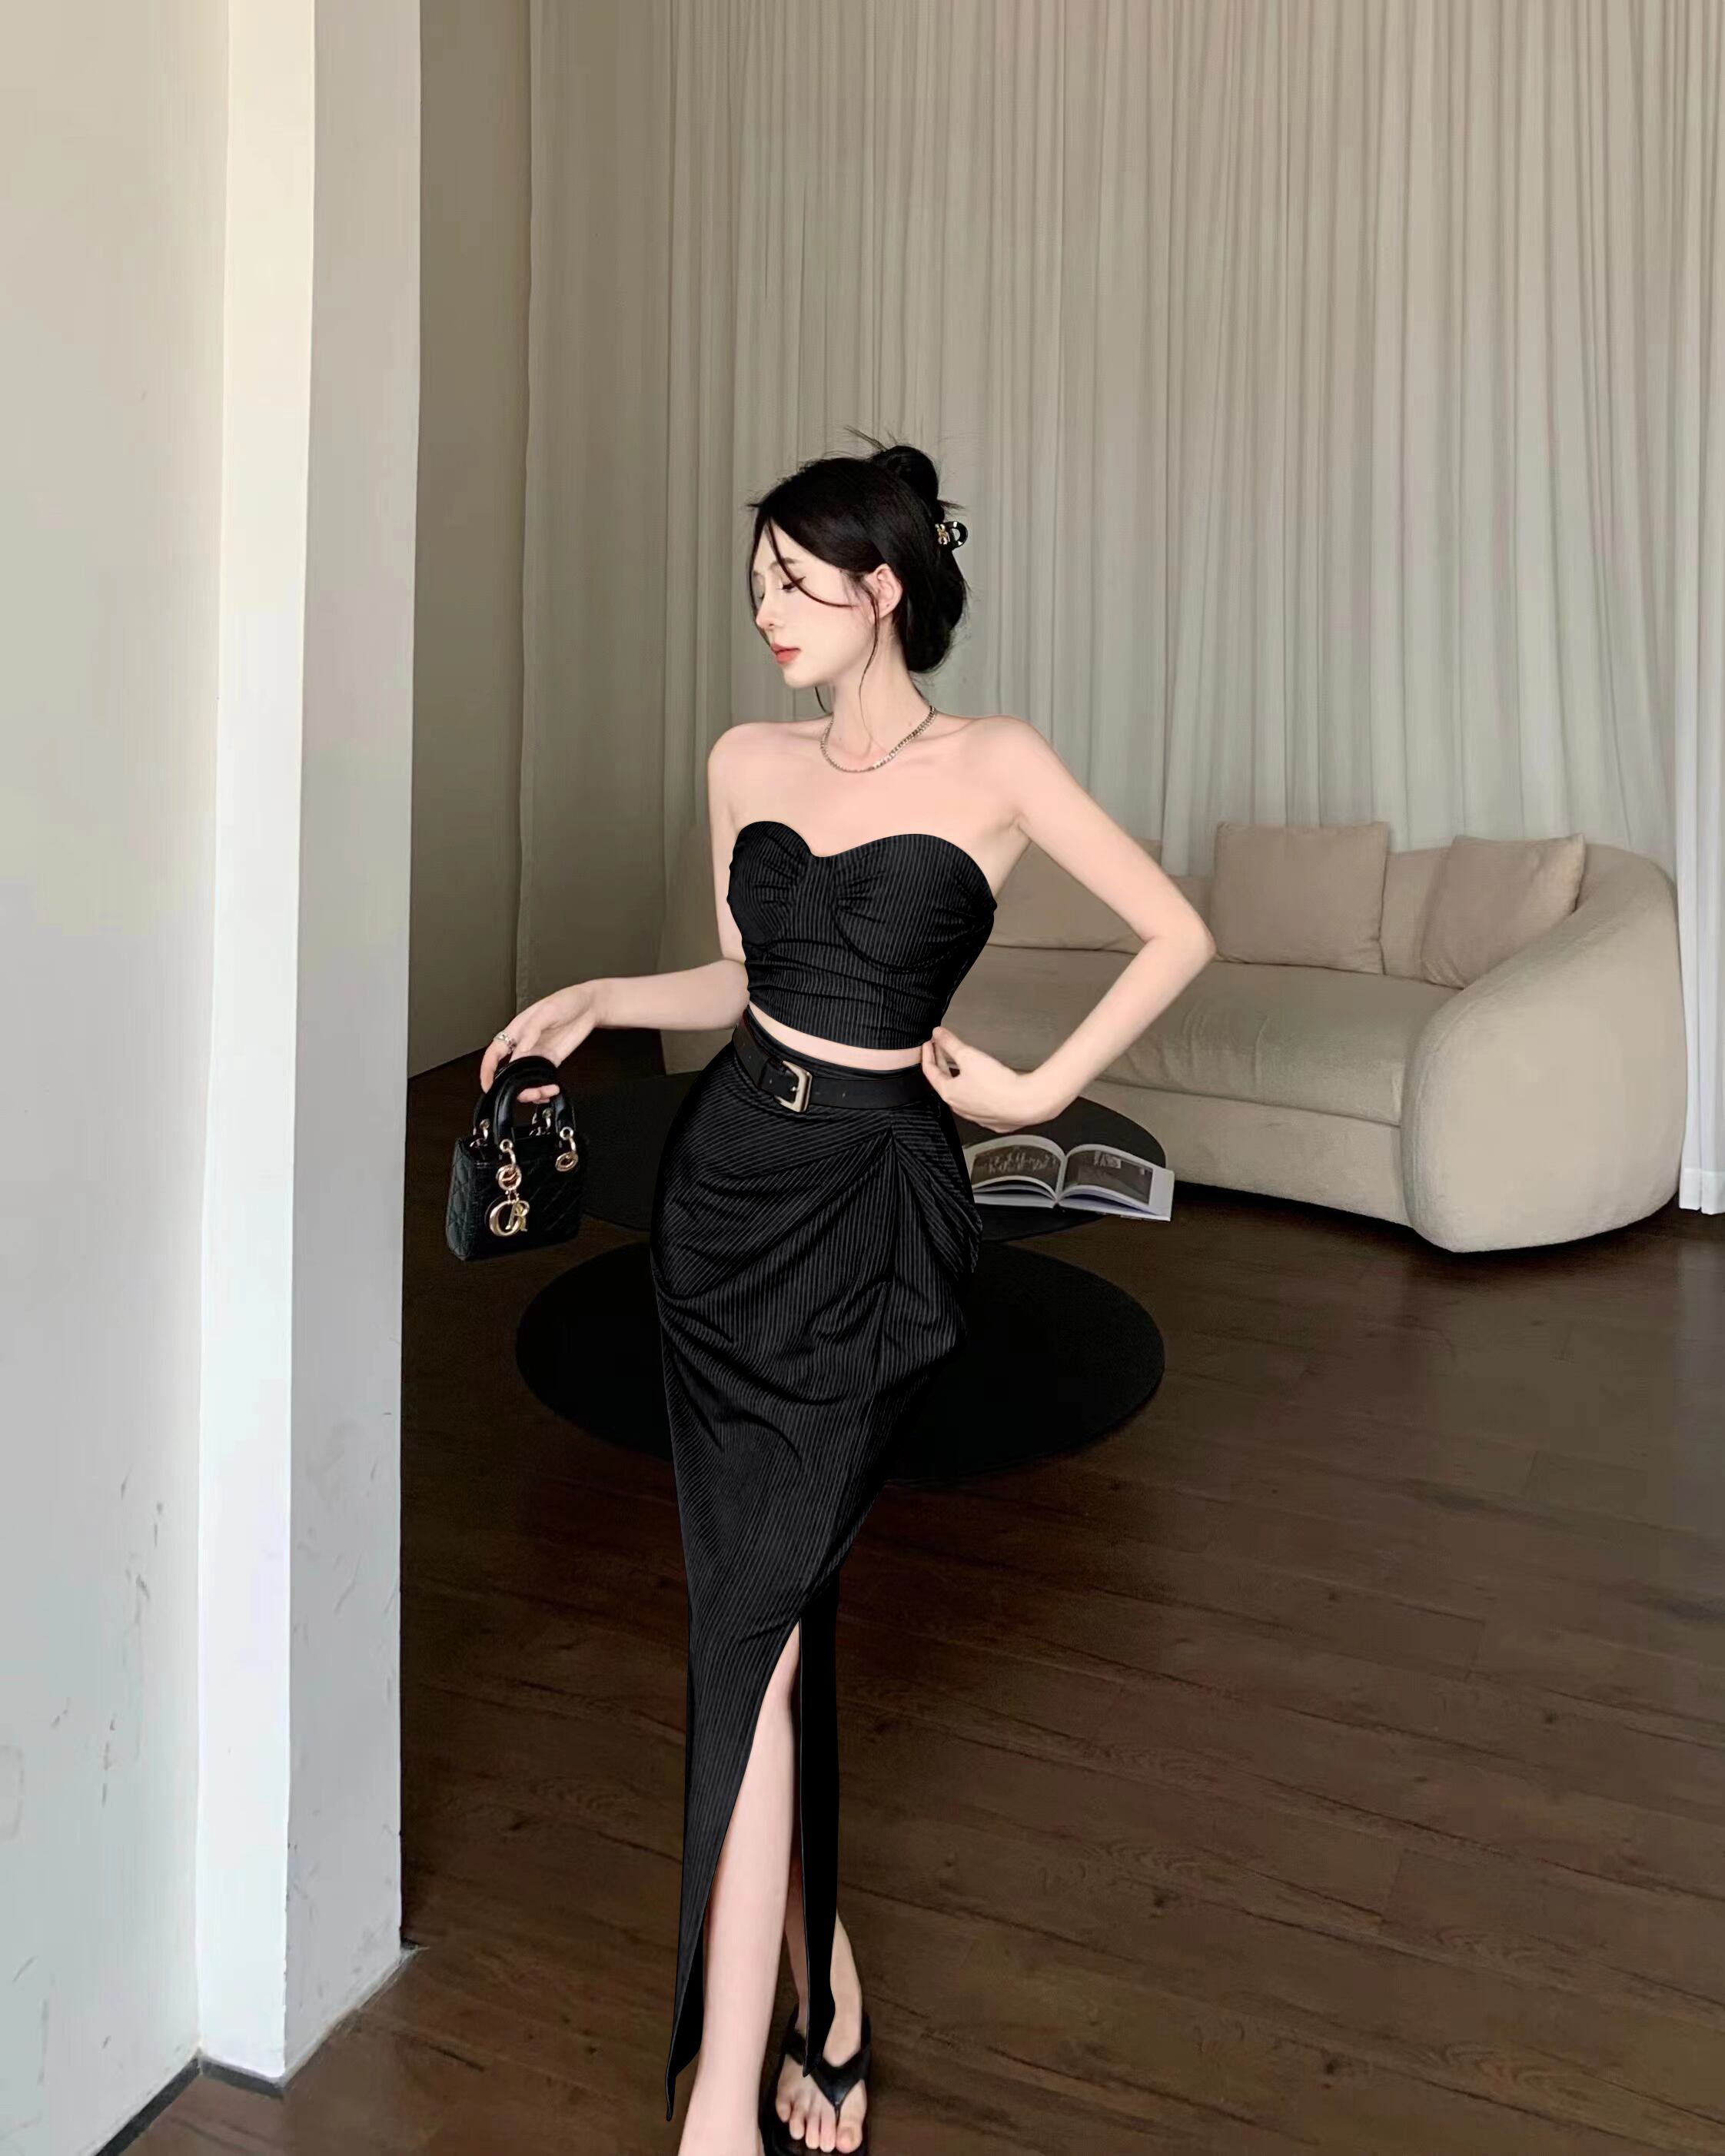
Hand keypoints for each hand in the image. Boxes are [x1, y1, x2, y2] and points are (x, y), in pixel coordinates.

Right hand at [479, 982, 604, 1102]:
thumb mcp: (547, 1011)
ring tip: (543, 1092)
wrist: (589, 1006)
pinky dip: (544, 1089)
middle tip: (526, 1093)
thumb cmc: (566, 1001)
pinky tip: (551, 1090)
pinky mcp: (551, 1060)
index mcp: (516, 1031)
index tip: (488, 1085)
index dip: (487, 1070)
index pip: (494, 1053)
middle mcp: (524, 1045)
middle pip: (509, 1072)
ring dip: (531, 1091)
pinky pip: (541, 1079)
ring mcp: (537, 1054)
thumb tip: (522, 1048)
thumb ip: (533, 1030)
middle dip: (513, 1087)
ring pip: (525, 1079)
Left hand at [919, 1025, 1063, 1132]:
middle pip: (945, 1082)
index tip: (929, 1044)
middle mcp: (960, 1107)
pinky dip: (976, 1090)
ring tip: (960, 1065)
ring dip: (959, 1077)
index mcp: (949, 1093)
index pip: (930, 1072)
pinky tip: (982, 1083)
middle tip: (941, 1050)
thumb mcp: (969, 1056)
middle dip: (942, 1063)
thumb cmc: (997, 1084)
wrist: (1025, 1103)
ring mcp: (977, 1115)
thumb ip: (951, 1043)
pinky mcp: (993, 1118)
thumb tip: (938, 1034)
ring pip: (962, 1094)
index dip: (928, 1054)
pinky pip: (980, 1103)